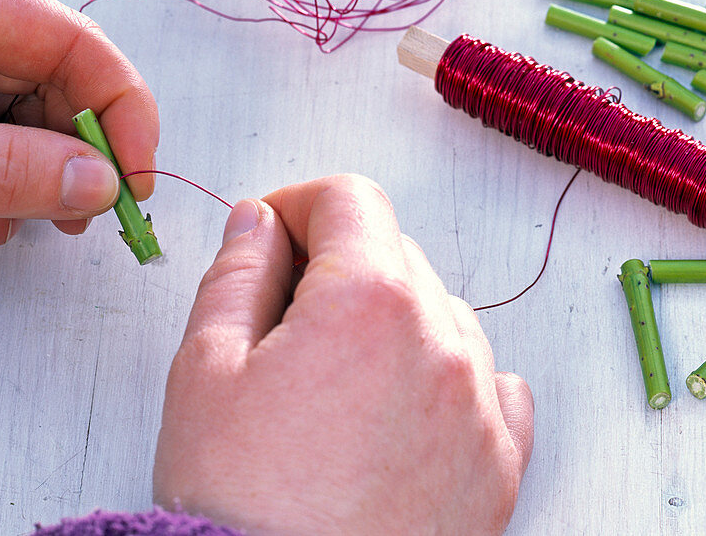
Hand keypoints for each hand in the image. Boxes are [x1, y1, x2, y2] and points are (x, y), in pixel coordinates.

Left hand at [0, 0, 157, 262]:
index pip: (68, 38)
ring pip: (28, 111)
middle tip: (91, 216)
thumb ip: (6, 171)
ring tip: (26, 223)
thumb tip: (103, 183)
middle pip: (55, 75)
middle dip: (79, 147)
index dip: (119, 106)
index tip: (136, 178)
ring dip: (41, 172)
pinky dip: (3, 180)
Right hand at [154, 174, 532, 535]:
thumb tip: (259, 221)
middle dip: (337, 265)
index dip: (298, 206)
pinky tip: (400, 408)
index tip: (272, 237)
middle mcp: (441, 344)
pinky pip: (494, 387)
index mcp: (368, 303)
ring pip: (442, 315)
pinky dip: (448, 378)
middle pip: (395, 253)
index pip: (350, 200)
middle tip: (284, 319)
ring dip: (392, 319)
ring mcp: (481, 410)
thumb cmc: (236, 506)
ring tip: (336, 380)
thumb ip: (238, 272)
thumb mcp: (205, 369)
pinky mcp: (500, 470)